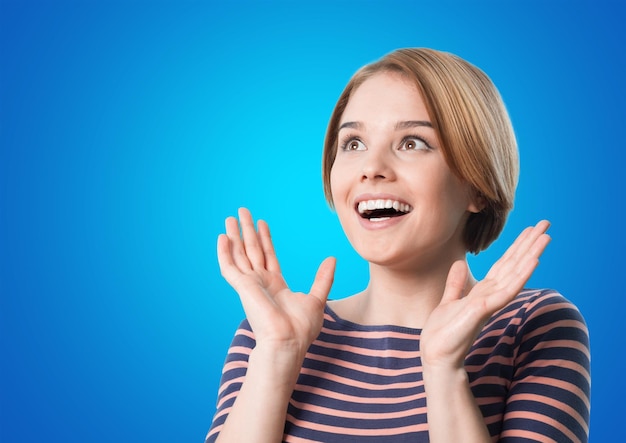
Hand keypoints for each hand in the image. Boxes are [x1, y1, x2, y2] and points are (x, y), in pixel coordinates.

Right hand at [217, 208, 335, 357]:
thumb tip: (332, 259)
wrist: (288, 343)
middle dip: (247, 231)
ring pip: (239, 254)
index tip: (262, 223)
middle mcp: (260, 283)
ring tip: (230, 218)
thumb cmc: (301, 329)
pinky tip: (222, 238)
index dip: (264, 238)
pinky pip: (229, 267)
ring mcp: (250, 285)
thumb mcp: (317, 299)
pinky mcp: (242, 288)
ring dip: (234, 236)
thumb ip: (323, 278)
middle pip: (252, 250)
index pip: (268, 256)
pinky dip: (225, 252)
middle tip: (242, 211)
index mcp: (275, 285)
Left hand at [420, 220, 550, 369]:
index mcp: (482, 291)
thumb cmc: (444, 333)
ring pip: (515, 273)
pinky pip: (506, 290)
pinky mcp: (484, 309)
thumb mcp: (448, 301)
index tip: (530, 229)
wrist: (437, 356)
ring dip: (531, 254)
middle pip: (514, 264)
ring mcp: (489, 302)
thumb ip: (456, 284)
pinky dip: (520, 275)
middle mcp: (490, 294)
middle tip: (547, 223)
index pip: (504, 264)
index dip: (517, 246)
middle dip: (529, 244)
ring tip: (546, 236)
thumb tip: (460, 263)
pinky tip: (533, 261)